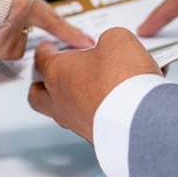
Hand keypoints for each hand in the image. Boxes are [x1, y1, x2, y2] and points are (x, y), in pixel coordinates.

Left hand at [27, 29, 159, 141]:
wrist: (140, 117)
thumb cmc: (121, 79)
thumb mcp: (116, 39)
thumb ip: (106, 40)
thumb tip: (110, 45)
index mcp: (57, 72)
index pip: (41, 59)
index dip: (46, 51)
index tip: (49, 48)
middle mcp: (60, 100)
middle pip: (37, 94)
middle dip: (43, 84)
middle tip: (53, 75)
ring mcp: (75, 122)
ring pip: (61, 112)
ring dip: (71, 99)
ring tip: (88, 88)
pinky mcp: (94, 137)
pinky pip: (85, 123)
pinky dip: (91, 113)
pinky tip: (108, 105)